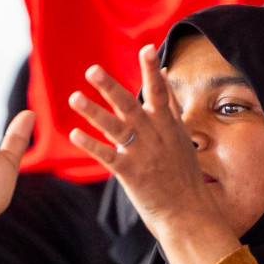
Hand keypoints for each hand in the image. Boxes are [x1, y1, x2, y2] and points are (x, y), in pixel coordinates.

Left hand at [68, 45, 239, 263]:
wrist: (190, 214)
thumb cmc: (184, 178)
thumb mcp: (182, 139)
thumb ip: (170, 111)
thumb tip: (165, 82)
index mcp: (169, 126)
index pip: (161, 93)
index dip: (152, 71)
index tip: (145, 48)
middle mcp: (156, 136)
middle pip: (131, 105)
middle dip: (111, 86)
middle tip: (91, 70)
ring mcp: (143, 154)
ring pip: (115, 127)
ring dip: (93, 111)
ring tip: (74, 97)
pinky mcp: (131, 174)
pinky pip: (106, 156)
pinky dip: (90, 144)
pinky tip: (74, 133)